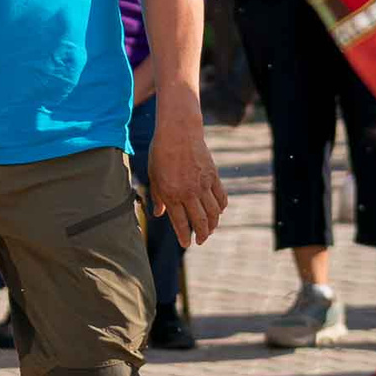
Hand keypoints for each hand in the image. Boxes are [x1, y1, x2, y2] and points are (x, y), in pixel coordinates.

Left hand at [147, 106, 226, 245]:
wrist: (178, 132)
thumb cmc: (161, 153)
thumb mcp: (154, 176)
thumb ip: (157, 197)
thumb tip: (159, 214)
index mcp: (171, 194)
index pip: (180, 223)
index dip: (184, 236)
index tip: (186, 244)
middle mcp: (189, 192)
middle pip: (200, 221)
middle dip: (201, 235)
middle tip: (200, 241)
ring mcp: (203, 185)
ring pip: (213, 213)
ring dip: (213, 225)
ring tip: (210, 230)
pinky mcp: (213, 176)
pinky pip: (221, 197)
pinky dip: (221, 208)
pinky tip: (219, 212)